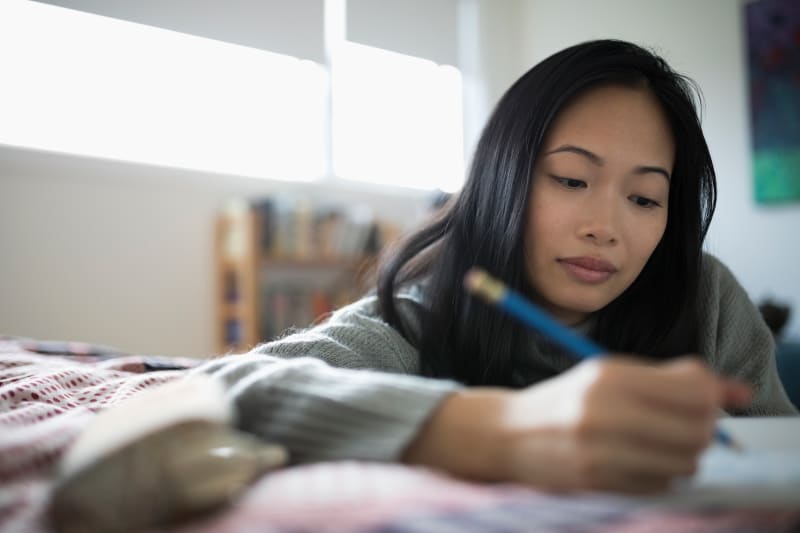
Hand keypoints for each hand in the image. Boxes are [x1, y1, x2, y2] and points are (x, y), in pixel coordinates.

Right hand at [403, 356, 751, 493]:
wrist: (508, 434)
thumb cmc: (566, 400)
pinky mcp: (595, 481)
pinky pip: (658, 484)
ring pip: (684, 462)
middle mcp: (603, 410)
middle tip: (687, 424)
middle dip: (704, 428)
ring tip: (659, 444)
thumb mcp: (610, 375)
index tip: (711, 398)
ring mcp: (598, 450)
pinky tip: (636, 461)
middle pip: (696, 429)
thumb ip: (671, 379)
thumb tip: (738, 391)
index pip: (694, 390)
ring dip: (683, 455)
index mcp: (608, 374)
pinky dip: (659, 475)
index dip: (714, 395)